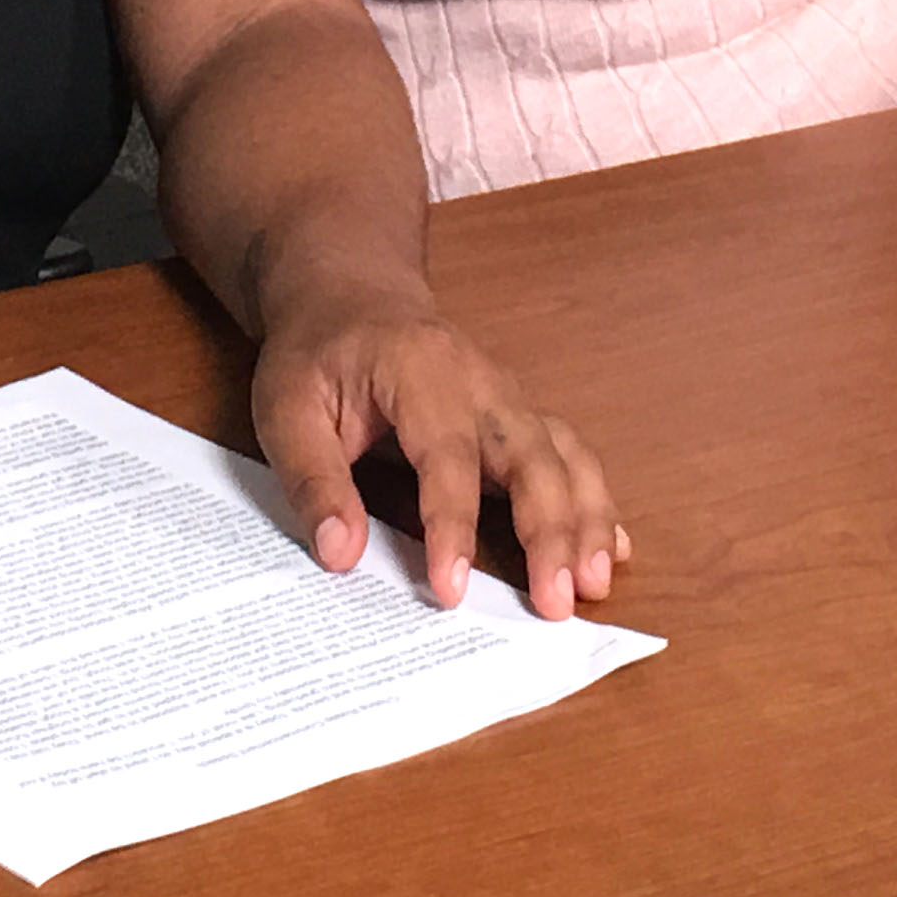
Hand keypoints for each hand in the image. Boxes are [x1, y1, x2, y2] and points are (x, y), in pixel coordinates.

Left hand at [252, 274, 628, 619]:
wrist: (350, 293)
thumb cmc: (317, 353)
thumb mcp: (285, 408)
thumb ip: (312, 479)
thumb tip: (340, 553)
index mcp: (419, 370)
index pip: (447, 455)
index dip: (453, 525)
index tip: (451, 589)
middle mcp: (480, 380)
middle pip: (531, 454)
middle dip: (550, 530)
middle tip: (556, 603)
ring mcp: (507, 397)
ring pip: (565, 454)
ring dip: (586, 519)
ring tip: (593, 585)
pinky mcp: (519, 416)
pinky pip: (570, 455)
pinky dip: (595, 502)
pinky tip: (611, 548)